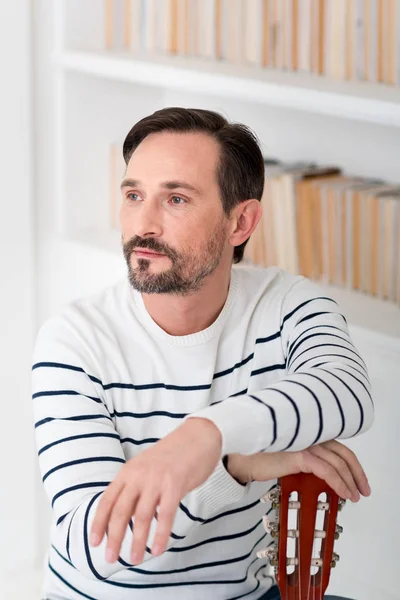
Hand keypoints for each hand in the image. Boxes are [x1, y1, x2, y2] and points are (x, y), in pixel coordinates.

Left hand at [90, 417, 220, 564]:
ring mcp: (157, 480)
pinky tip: (158, 549)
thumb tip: (124, 518)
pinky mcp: (175, 485)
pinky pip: (165, 515)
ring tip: (135, 559)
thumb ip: (135, 489)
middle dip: (114, 538)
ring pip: (142, 517)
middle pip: (121, 511)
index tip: (94, 543)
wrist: (197, 437)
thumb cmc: (172, 456)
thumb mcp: (146, 468)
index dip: (99, 523)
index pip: (107, 500)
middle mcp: (139, 475)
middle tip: (110, 559)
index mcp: (128, 471)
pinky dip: (161, 535)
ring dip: (137, 542)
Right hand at [227, 440, 370, 500]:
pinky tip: (343, 493)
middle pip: (343, 453)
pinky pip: (328, 471)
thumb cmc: (261, 457)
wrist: (242, 457)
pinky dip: (339, 483)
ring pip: (338, 464)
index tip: (358, 478)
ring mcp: (306, 443)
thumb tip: (323, 473)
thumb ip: (306, 457)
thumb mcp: (289, 454)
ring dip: (350, 482)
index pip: (338, 446)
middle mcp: (311, 434)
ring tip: (354, 496)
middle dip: (357, 473)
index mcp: (309, 432)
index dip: (352, 463)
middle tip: (363, 489)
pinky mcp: (301, 455)